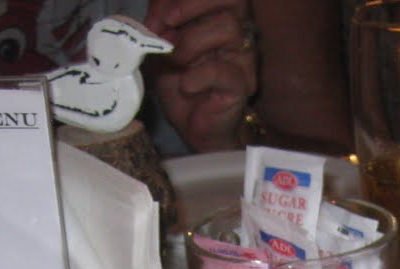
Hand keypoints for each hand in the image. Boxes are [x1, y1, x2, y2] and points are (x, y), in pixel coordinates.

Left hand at [144, 0, 259, 150]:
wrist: (193, 125)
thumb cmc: (180, 83)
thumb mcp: (162, 46)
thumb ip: (161, 22)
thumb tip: (157, 13)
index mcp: (219, 16)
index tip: (155, 17)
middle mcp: (238, 31)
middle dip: (191, 4)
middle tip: (165, 25)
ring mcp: (244, 57)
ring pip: (227, 27)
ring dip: (190, 43)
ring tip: (174, 63)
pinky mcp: (243, 84)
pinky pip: (221, 69)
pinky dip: (196, 76)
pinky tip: (185, 86)